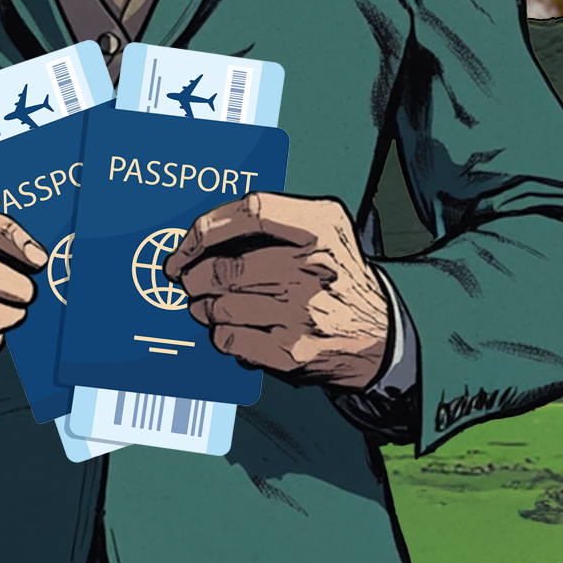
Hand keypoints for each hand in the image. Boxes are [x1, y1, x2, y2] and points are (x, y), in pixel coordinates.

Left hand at [163, 193, 390, 390]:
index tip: (185, 246)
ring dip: (202, 306)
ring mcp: (302, 312)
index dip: (206, 229)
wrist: (377, 332)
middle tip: (190, 280)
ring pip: (219, 306)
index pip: (251, 212)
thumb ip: (273, 219)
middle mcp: (314, 267)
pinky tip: (232, 327)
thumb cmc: (337, 274)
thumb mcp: (325, 228)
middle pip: (224, 267)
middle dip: (194, 277)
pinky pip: (228, 338)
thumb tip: (204, 234)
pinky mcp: (291, 350)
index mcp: (321, 226)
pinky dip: (220, 333)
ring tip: (208, 304)